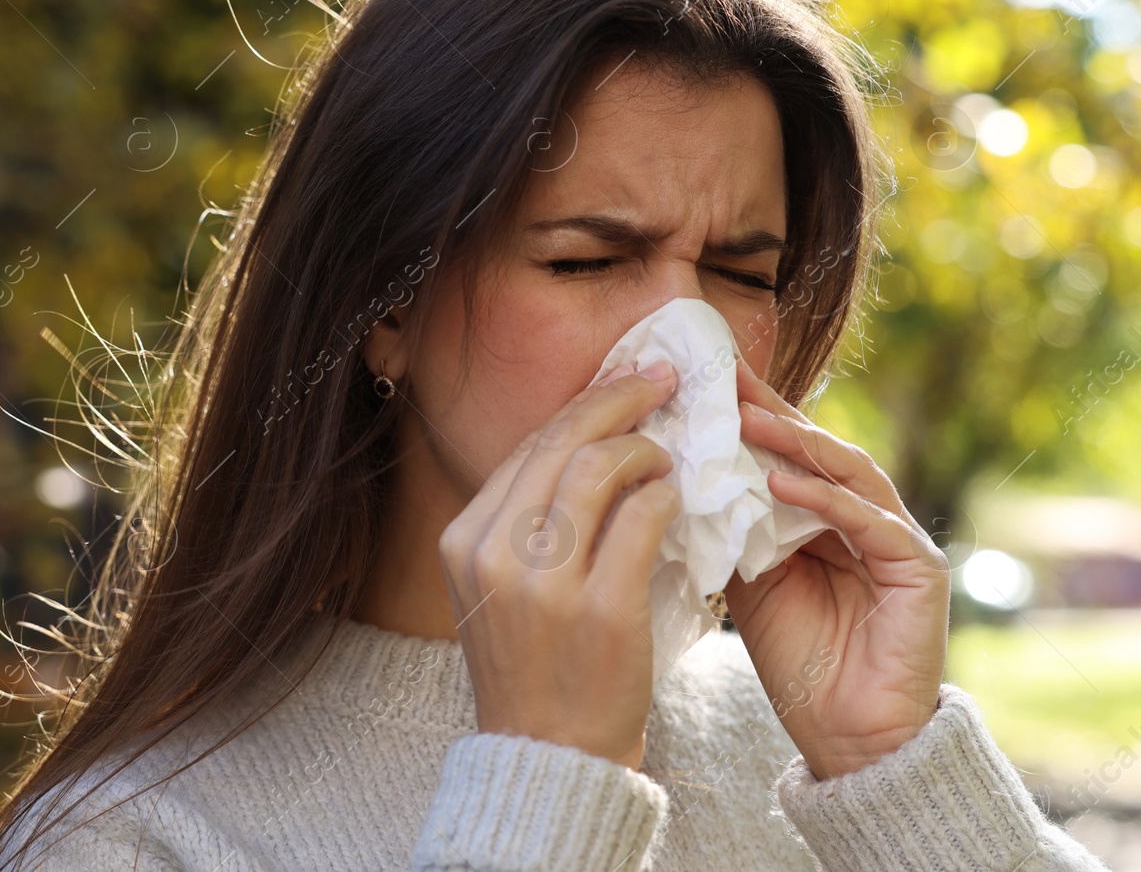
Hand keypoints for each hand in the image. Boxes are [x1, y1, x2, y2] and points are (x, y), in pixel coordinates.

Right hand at [438, 359, 681, 770]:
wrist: (547, 758)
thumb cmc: (536, 664)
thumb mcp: (503, 585)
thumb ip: (531, 517)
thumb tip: (591, 436)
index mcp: (465, 539)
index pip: (531, 444)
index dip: (585, 404)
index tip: (627, 381)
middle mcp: (494, 552)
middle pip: (563, 440)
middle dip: (619, 398)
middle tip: (662, 382)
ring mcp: (545, 583)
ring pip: (601, 468)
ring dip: (646, 450)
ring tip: (668, 459)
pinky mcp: (600, 609)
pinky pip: (642, 518)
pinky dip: (666, 498)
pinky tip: (675, 502)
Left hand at [724, 355, 949, 779]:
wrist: (849, 741)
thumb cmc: (802, 664)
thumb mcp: (751, 585)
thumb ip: (736, 531)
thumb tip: (688, 476)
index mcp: (828, 520)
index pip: (790, 455)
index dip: (753, 419)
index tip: (706, 383)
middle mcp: (867, 518)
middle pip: (819, 451)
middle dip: (772, 414)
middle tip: (726, 381)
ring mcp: (897, 539)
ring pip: (848, 473)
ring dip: (796, 443)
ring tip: (747, 420)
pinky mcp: (918, 567)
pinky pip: (869, 520)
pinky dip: (825, 498)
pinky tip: (781, 481)